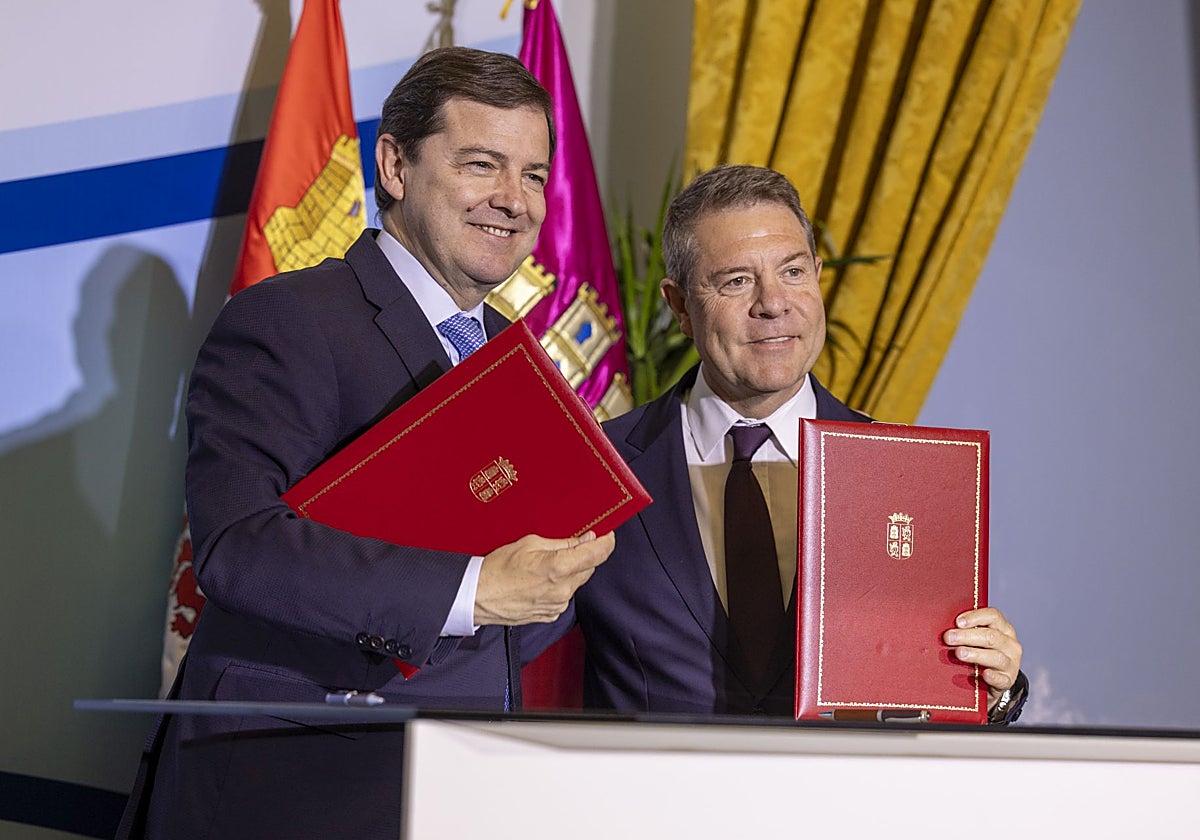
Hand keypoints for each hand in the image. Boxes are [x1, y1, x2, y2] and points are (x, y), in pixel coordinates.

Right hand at [474, 530, 614, 625]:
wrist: (478, 597)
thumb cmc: (498, 568)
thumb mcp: (530, 543)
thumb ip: (563, 543)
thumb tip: (586, 539)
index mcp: (559, 568)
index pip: (598, 554)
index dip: (607, 542)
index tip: (607, 534)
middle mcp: (563, 590)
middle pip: (589, 568)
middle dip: (585, 555)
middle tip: (572, 543)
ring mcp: (557, 605)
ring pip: (576, 582)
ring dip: (571, 571)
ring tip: (546, 563)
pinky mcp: (551, 614)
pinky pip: (564, 596)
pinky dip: (560, 585)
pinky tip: (541, 579)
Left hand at [943, 607, 1022, 711]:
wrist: (993, 680)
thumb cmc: (981, 653)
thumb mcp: (977, 639)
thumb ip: (966, 630)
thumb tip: (944, 626)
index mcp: (1003, 629)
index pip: (993, 616)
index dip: (975, 617)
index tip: (957, 622)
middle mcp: (1010, 645)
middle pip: (991, 636)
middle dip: (967, 636)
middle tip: (949, 638)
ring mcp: (1011, 664)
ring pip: (996, 657)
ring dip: (976, 654)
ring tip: (959, 653)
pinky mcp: (1008, 681)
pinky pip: (1002, 679)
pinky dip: (993, 677)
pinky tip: (984, 674)